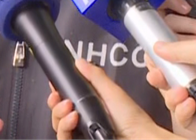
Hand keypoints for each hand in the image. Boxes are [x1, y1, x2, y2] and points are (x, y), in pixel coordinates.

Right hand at [47, 59, 180, 139]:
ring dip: (58, 114)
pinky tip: (72, 118)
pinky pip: (64, 139)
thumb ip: (95, 77)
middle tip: (60, 97)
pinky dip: (63, 128)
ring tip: (69, 107)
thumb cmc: (132, 120)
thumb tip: (80, 62)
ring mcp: (82, 134)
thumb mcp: (113, 92)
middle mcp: (84, 120)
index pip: (66, 99)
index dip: (58, 92)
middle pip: (58, 113)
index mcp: (90, 106)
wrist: (140, 138)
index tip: (55, 85)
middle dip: (55, 103)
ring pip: (58, 126)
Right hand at [147, 37, 195, 139]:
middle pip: (167, 82)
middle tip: (156, 77)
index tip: (151, 60)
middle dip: (159, 79)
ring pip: (171, 102)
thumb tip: (156, 47)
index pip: (172, 62)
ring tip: (183, 93)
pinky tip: (191, 105)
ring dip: (172, 96)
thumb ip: (178, 47)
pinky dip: (183, 112)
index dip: (159, 62)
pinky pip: (182, 120)